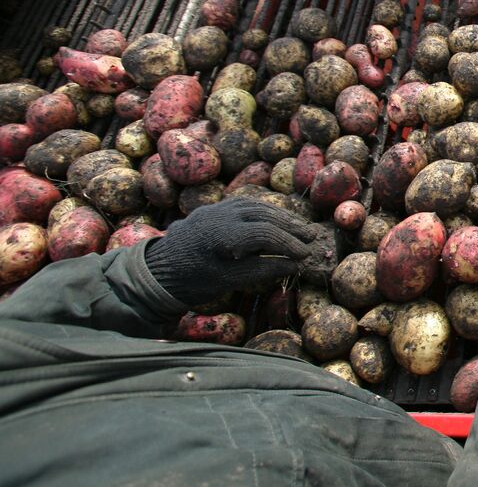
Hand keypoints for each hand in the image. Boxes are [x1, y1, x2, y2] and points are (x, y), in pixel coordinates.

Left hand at [144, 199, 322, 308]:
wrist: (156, 272)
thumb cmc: (193, 282)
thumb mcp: (229, 281)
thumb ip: (264, 269)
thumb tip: (296, 265)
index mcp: (223, 234)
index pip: (266, 233)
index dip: (289, 244)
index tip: (306, 255)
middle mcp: (221, 215)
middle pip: (265, 214)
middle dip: (291, 226)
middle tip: (312, 236)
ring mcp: (216, 208)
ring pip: (257, 206)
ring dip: (281, 216)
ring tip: (300, 228)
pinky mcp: (214, 208)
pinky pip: (245, 204)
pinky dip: (265, 212)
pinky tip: (277, 220)